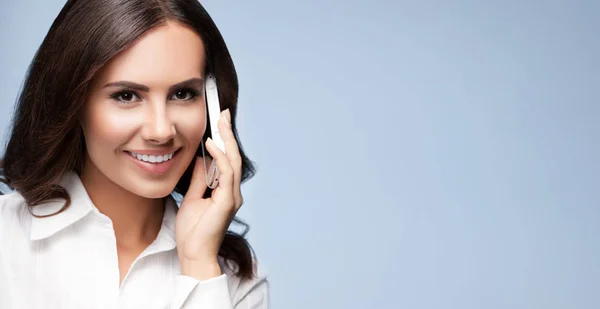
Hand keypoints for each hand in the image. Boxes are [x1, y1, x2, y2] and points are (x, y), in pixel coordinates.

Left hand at [175, 109, 243, 279]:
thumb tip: (200, 159)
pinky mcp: (226, 202)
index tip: (219, 121)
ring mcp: (232, 197)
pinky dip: (219, 158)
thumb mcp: (193, 198)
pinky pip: (226, 175)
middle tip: (222, 112)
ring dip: (226, 140)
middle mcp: (233, 192)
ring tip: (220, 121)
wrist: (193, 254)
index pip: (228, 160)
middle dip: (228, 133)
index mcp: (226, 191)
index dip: (225, 140)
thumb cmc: (192, 231)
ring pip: (233, 162)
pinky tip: (211, 145)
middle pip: (233, 156)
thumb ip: (199, 180)